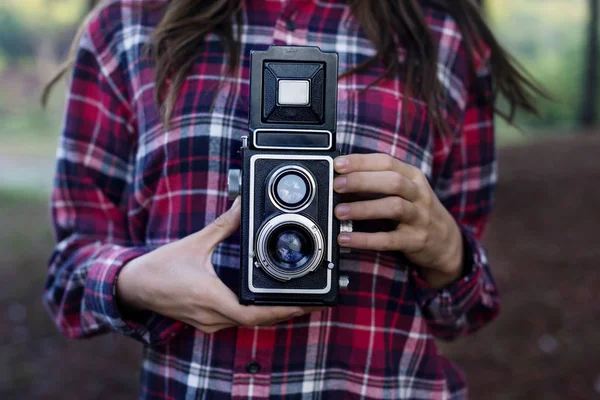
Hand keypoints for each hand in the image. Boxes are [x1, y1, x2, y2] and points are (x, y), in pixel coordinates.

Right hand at [117, 197, 321, 333]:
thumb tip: (241, 206)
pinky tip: (263, 303)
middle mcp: (212, 315)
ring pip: (246, 323)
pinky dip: (252, 314)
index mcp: (211, 297)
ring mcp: (208, 322)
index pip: (253, 315)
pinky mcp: (205, 321)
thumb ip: (223, 226)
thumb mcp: (195, 243)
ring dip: (268, 314)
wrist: (135, 286)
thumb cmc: (160, 268)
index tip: (301, 305)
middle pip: (256, 321)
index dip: (280, 312)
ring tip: (291, 302)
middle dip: (282, 312)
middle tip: (306, 302)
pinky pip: (235, 321)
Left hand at [333, 154, 463, 287]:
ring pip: (394, 207)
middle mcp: (419, 194)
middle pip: (392, 181)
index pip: (387, 162)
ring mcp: (420, 218)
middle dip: (362, 181)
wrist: (446, 241)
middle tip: (337, 185)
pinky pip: (389, 239)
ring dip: (363, 208)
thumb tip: (341, 180)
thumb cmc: (417, 210)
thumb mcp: (405, 191)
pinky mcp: (415, 240)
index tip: (338, 164)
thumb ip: (378, 183)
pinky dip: (365, 239)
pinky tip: (346, 238)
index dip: (362, 162)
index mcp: (413, 177)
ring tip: (339, 212)